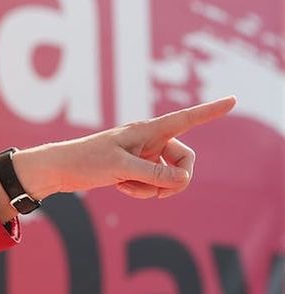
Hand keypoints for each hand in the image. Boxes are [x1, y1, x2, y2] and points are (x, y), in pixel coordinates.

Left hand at [15, 96, 236, 200]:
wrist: (59, 170)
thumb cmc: (86, 161)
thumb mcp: (120, 168)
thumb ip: (153, 173)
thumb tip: (183, 178)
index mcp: (147, 130)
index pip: (186, 119)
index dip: (211, 111)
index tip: (234, 100)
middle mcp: (149, 140)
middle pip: (185, 160)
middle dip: (176, 179)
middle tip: (159, 193)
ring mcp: (144, 155)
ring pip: (170, 176)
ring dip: (153, 188)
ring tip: (125, 185)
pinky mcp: (136, 168)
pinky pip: (154, 185)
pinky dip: (142, 191)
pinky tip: (121, 188)